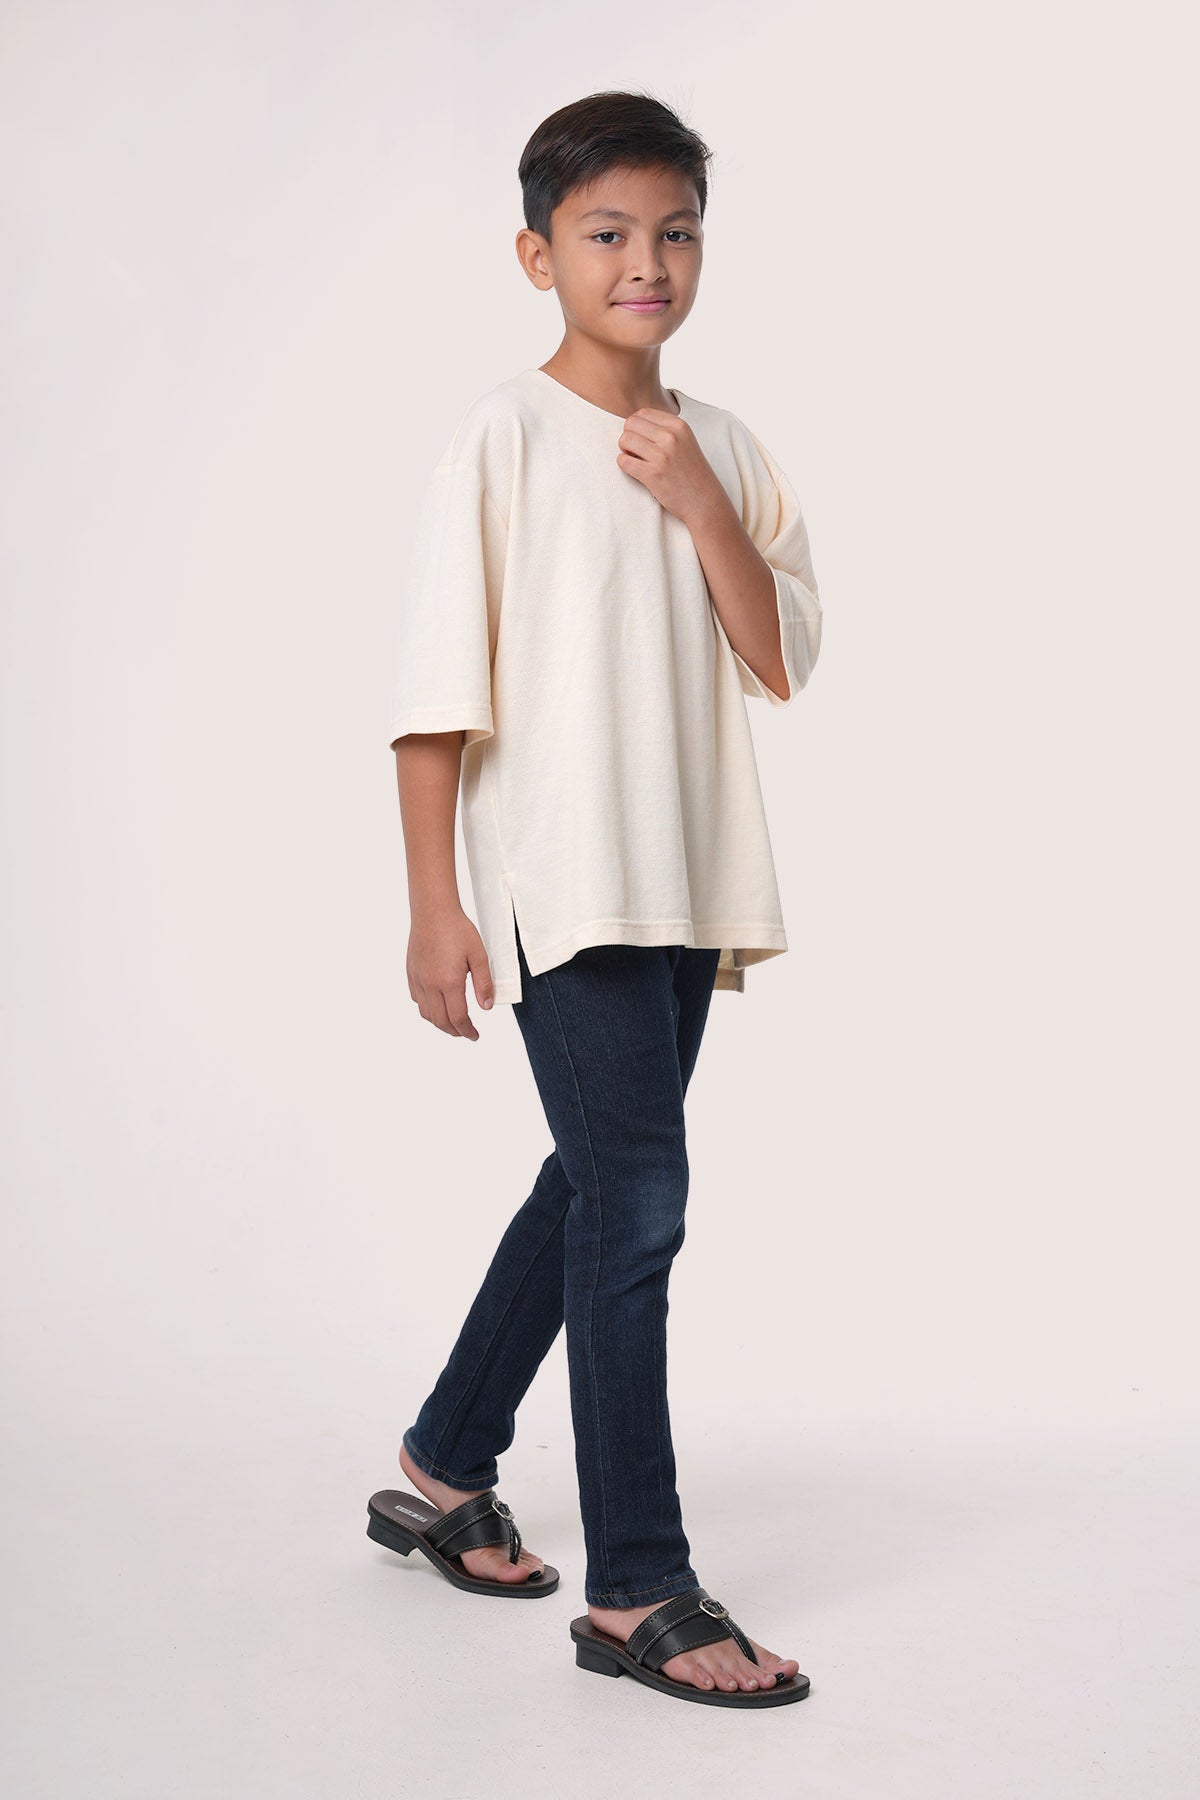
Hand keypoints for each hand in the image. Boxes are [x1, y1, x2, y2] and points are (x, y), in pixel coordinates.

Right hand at [407, 908, 493, 1038]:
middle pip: (440, 1021)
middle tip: (465, 1033)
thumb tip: (486, 1007)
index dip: (467, 1031)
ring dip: (439, 1022)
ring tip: (452, 1022)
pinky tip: (436, 1004)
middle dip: (454, 1031)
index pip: (458, 1018)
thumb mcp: (479, 955)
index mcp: (449, 982)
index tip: (474, 1036)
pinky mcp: (411, 972)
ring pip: (425, 1013)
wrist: (433, 911)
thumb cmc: (457, 929)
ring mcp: (418, 979)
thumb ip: (484, 983)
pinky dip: (427, 1008)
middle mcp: (430, 984)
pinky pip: (417, 999)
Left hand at [615, 407, 727, 528]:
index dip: (636, 426)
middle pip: (631, 424)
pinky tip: (636, 471)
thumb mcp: (685, 442)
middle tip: (636, 451)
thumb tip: (633, 423)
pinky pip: (623, 461)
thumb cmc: (692, 473)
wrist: (704, 501)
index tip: (642, 439)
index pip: (642, 413)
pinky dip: (624, 465)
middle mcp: (670, 437)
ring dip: (625, 451)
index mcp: (679, 426)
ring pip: (625, 440)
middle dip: (628, 437)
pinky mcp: (653, 474)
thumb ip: (664, 429)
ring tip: (636, 460)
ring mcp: (662, 456)